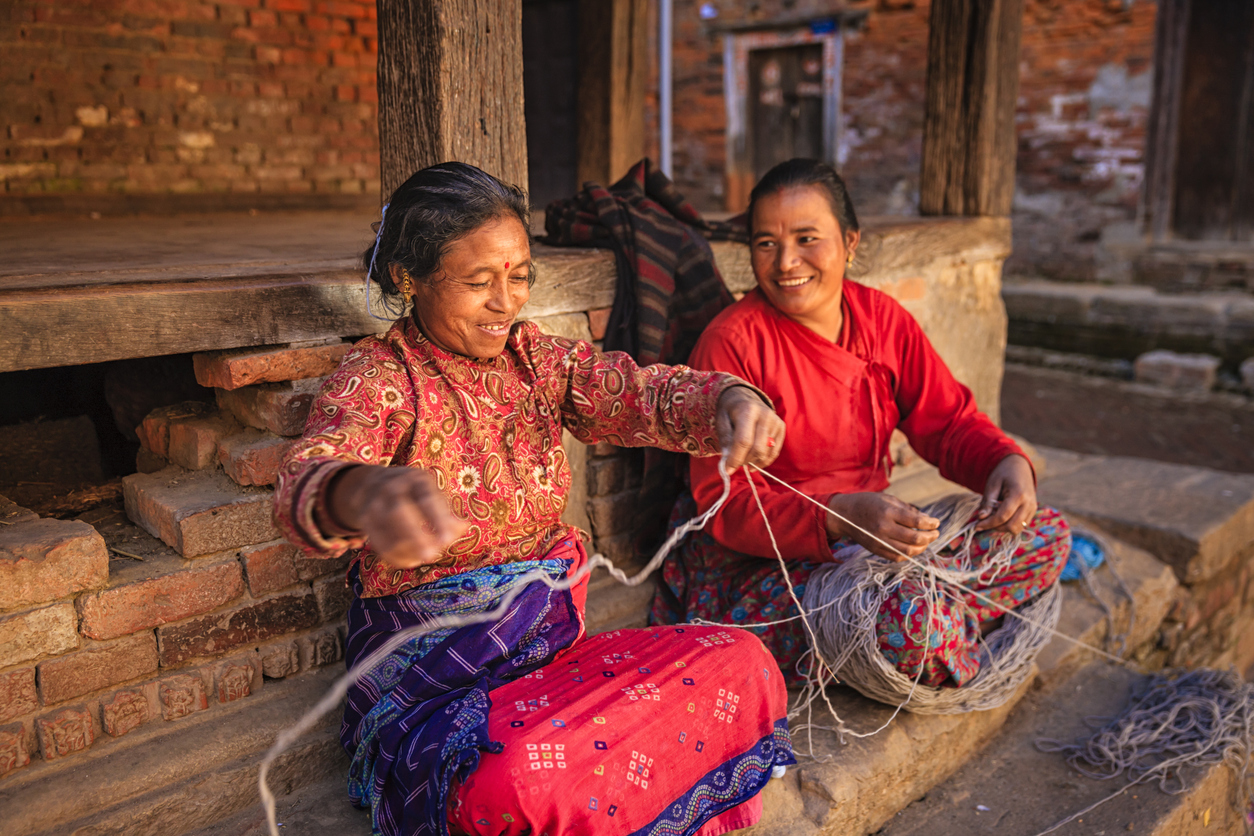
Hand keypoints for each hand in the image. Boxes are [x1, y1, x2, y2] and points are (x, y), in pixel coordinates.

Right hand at [327, 464, 467, 569]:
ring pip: (386, 530)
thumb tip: (464, 528)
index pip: (426, 499)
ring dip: (407, 549)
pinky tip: (410, 561)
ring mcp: (374, 503)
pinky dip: (395, 557)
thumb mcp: (432, 495)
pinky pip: (378, 543)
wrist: (373, 484)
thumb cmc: (414, 494)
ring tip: (423, 558)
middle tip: (432, 555)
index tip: (448, 541)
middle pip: (399, 512)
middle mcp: (391, 487)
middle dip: (416, 536)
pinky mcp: (365, 519)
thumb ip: (447, 513)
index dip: (437, 520)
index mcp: (415, 479)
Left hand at [715, 386, 785, 470]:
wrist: (744, 396)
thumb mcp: (721, 421)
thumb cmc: (730, 411)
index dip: (735, 458)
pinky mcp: (781, 427)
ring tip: (743, 459)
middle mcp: (765, 415)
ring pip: (766, 452)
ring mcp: (775, 421)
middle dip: (744, 461)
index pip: (744, 441)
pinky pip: (774, 452)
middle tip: (735, 463)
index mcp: (748, 410)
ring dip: (753, 461)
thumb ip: (725, 440)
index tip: (727, 470)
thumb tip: (728, 462)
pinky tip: (754, 462)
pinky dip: (764, 461)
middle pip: (758, 449)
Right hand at [825, 492, 939, 561]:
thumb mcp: (888, 499)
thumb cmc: (869, 503)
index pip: (916, 521)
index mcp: (888, 512)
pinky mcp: (876, 550)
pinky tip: (914, 548)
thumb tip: (927, 520)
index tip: (936, 522)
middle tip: (935, 533)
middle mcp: (884, 527)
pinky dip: (909, 555)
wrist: (845, 514)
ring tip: (927, 541)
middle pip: (915, 538)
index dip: (930, 523)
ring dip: (922, 547)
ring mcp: (879, 541)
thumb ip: (908, 509)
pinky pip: (897, 557)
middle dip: (930, 537)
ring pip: (908, 551)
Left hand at [975, 454, 1036, 533]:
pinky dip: (1010, 524)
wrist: (1019, 466)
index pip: (1003, 517)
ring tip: (993, 516)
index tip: (976, 526)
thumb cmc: (1003, 474)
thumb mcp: (992, 485)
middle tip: (984, 521)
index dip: (988, 523)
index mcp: (1018, 495)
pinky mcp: (1033, 511)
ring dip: (1003, 527)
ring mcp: (1033, 508)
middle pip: (1012, 526)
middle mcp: (1029, 503)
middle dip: (996, 527)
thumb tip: (981, 518)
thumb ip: (987, 502)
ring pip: (1018, 529)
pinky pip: (1021, 525)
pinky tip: (1001, 516)